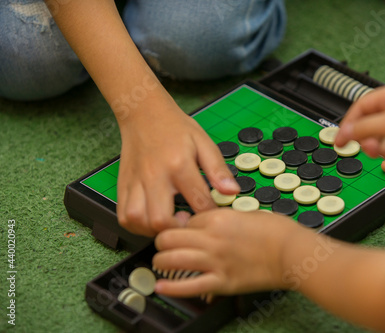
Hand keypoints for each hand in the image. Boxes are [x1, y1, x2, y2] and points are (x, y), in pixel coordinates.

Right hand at [116, 96, 239, 236]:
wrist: (143, 112)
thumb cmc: (175, 128)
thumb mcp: (204, 143)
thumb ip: (218, 169)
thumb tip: (232, 192)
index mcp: (179, 165)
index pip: (198, 202)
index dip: (210, 215)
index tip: (214, 217)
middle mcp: (154, 175)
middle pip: (160, 219)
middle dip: (178, 230)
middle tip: (188, 222)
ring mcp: (135, 181)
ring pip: (137, 221)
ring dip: (154, 231)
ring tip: (169, 223)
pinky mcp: (123, 185)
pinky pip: (124, 216)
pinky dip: (136, 225)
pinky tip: (150, 221)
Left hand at [152, 209, 301, 296]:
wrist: (292, 252)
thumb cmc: (276, 231)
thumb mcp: (246, 213)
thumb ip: (222, 217)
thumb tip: (206, 222)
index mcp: (218, 218)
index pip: (185, 220)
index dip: (181, 225)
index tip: (182, 231)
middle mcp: (211, 238)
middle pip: (169, 238)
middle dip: (163, 242)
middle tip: (165, 246)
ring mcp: (215, 261)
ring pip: (171, 260)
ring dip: (161, 261)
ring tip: (161, 263)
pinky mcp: (222, 282)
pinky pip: (189, 286)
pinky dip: (171, 288)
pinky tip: (161, 286)